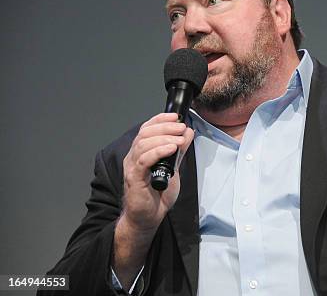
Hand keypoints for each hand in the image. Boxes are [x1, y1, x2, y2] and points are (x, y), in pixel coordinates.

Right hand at [121, 112, 194, 231]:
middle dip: (165, 127)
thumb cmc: (157, 194)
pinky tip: (171, 149)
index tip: (176, 116)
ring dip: (164, 138)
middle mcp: (134, 156)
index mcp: (142, 152)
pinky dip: (158, 151)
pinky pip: (143, 160)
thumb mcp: (173, 168)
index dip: (160, 119)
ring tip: (180, 140)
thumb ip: (179, 151)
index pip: (147, 128)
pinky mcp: (134, 178)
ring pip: (143, 144)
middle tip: (181, 127)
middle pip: (145, 133)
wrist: (149, 217)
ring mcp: (132, 167)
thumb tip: (187, 132)